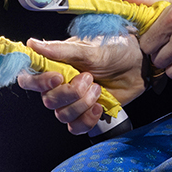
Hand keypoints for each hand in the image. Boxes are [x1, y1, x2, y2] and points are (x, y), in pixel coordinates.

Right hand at [16, 33, 144, 134]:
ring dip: (82, 104)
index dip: (38, 83)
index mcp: (56, 66)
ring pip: (62, 115)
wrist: (140, 64)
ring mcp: (74, 101)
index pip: (30, 79)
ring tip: (98, 89)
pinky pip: (76, 127)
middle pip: (48, 101)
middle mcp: (61, 85)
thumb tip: (32, 44)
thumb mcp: (90, 48)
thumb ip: (61, 50)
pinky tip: (99, 106)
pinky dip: (87, 119)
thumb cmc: (116, 48)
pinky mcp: (87, 113)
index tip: (57, 78)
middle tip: (89, 78)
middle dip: (70, 93)